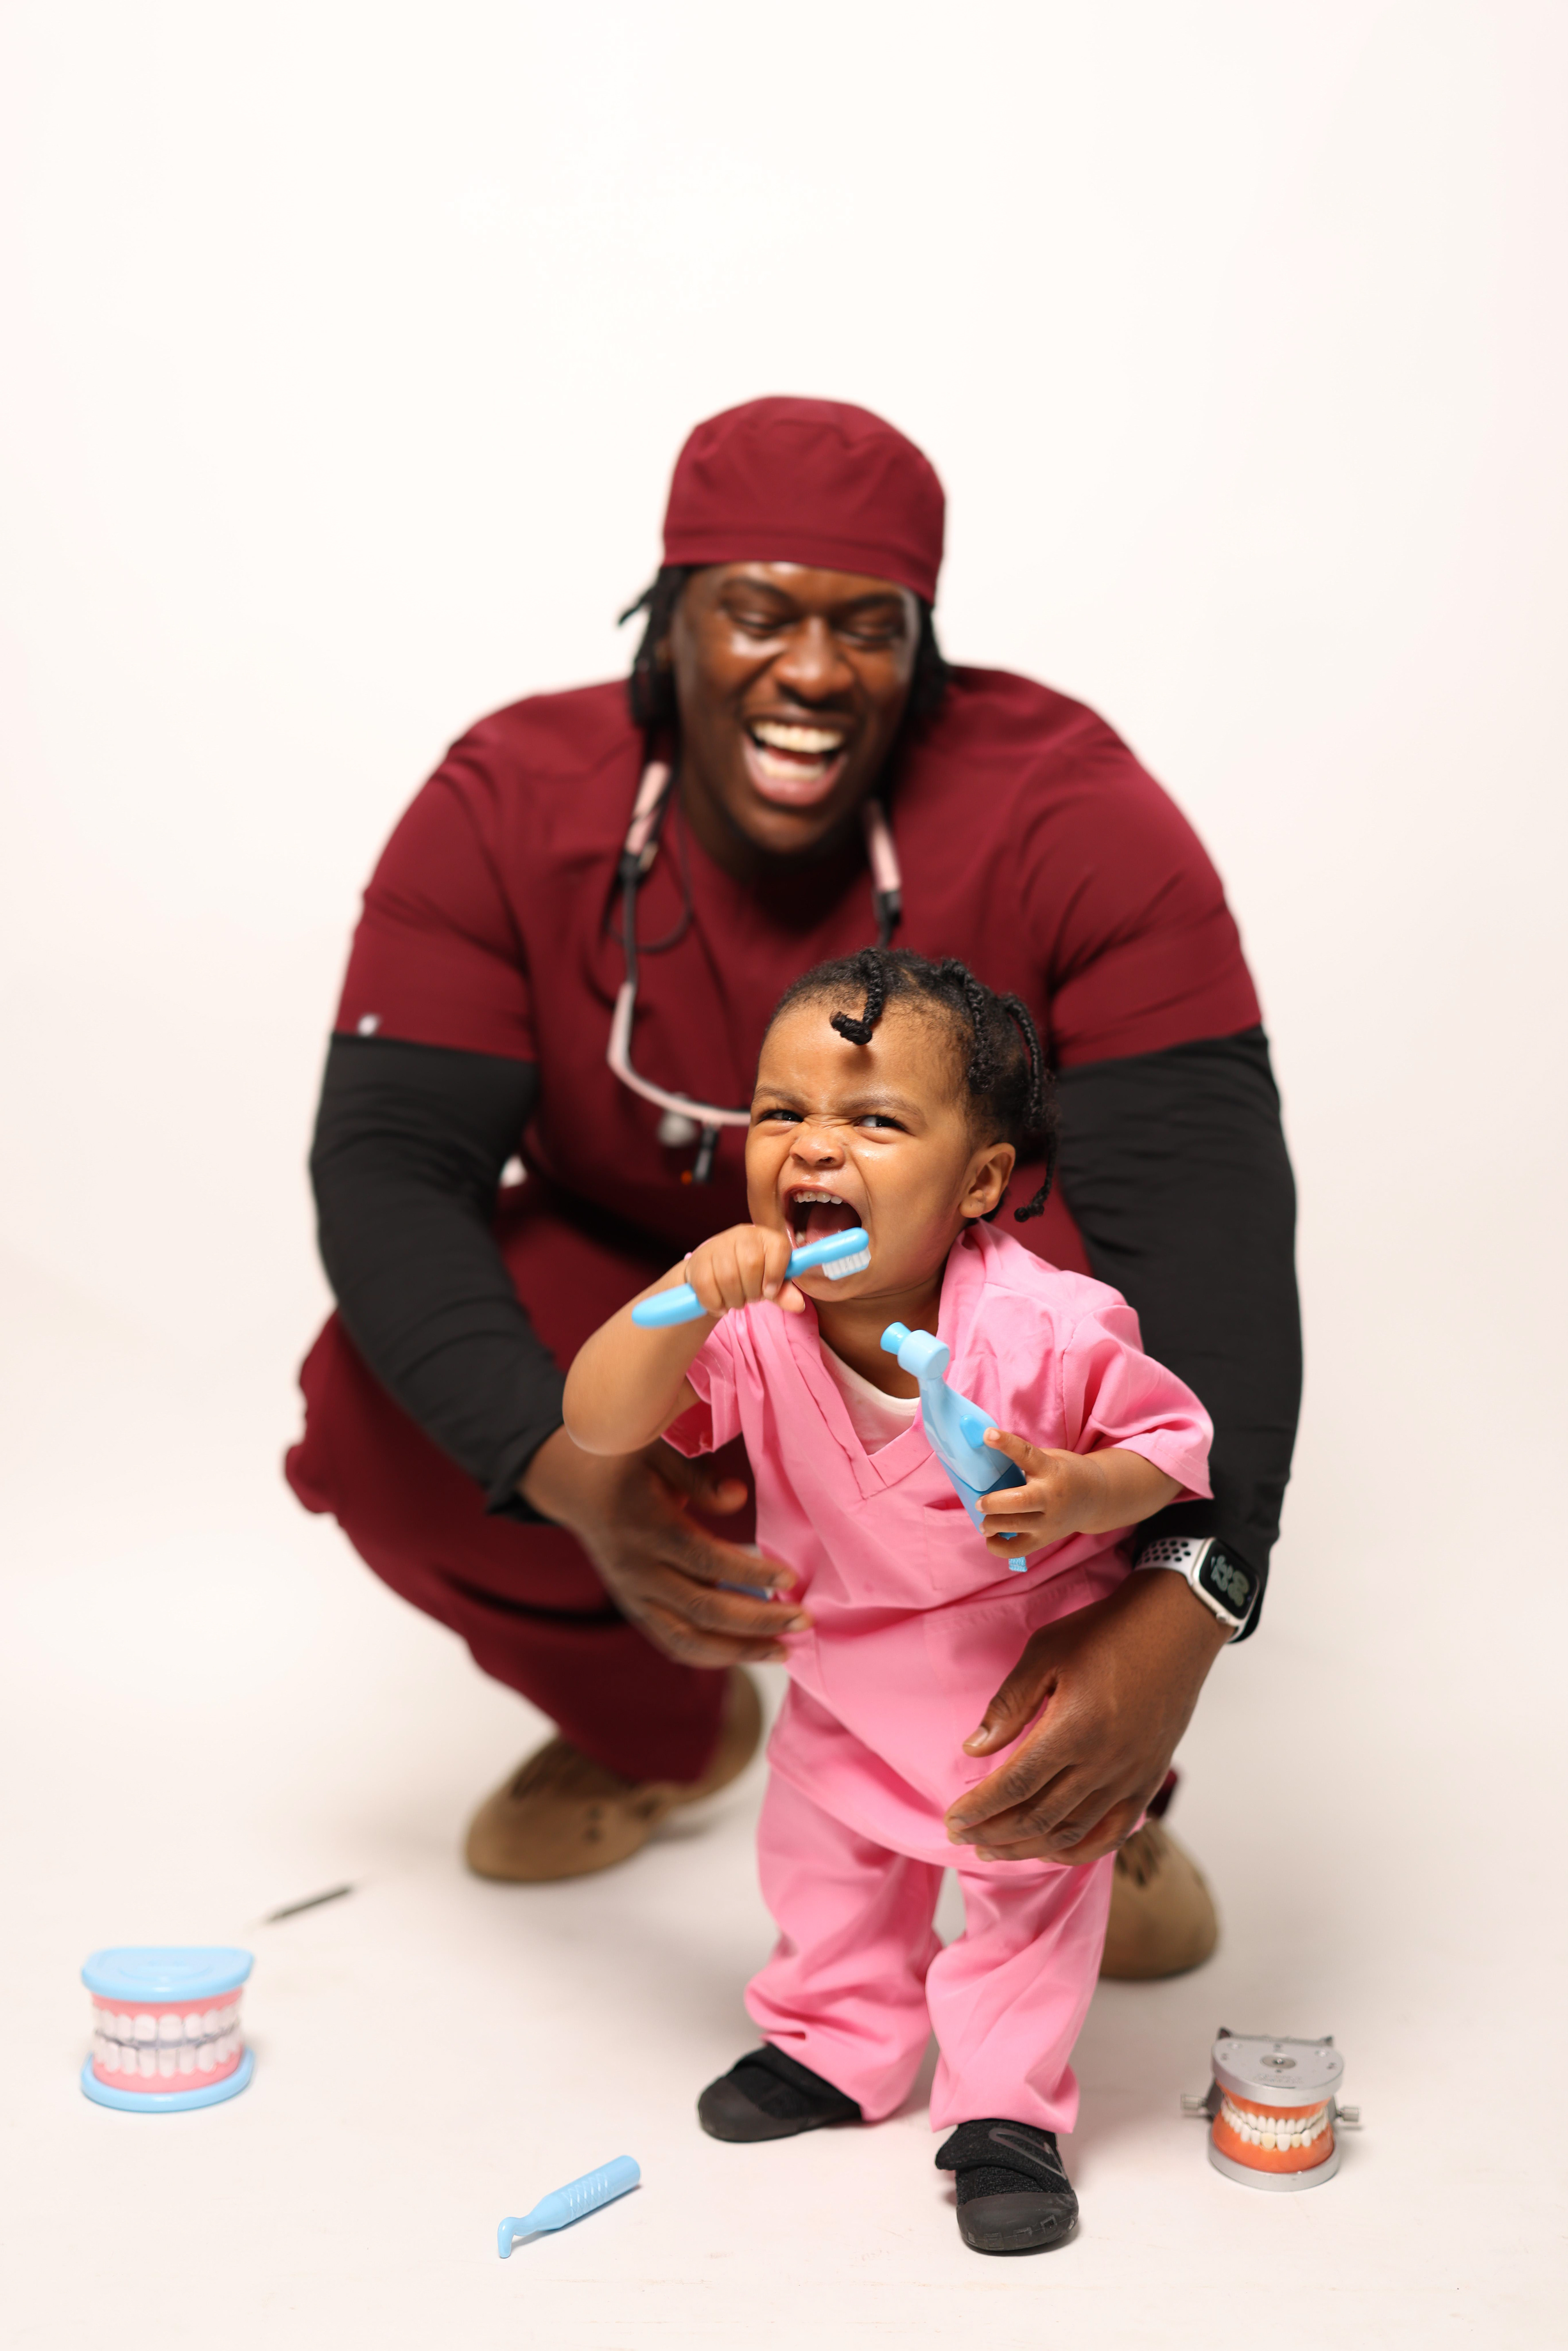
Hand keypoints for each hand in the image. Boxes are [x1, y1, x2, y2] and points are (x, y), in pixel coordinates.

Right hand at [520, 1425, 809, 1667]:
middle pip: (701, 1608)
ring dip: (739, 1651)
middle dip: (757, 1620)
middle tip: (803, 1621)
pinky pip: (673, 1644)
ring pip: (687, 1639)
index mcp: (645, 1524)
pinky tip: (748, 1653)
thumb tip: (738, 1499)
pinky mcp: (635, 1610)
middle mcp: (637, 1568)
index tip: (790, 1578)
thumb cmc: (631, 1462)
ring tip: (784, 1651)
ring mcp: (634, 1595)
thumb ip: (698, 1475)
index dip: (747, 1572)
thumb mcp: (658, 1448)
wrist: (579, 1489)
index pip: (702, 1558)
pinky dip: (712, 1657)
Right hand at [682, 1224, 803, 1318]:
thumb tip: (798, 1304)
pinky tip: (719, 1306)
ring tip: (735, 1301)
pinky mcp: (698, 1260)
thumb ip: (784, 1292)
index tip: (770, 1292)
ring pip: (728, 1277)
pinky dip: (715, 1303)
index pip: (779, 1248)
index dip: (775, 1274)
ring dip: (734, 1299)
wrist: (712, 1272)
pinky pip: (706, 1286)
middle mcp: (742, 1234)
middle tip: (750, 1298)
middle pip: (751, 1265)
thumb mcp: (769, 1283)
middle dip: (752, 1292)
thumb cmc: (748, 1276)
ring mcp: (718, 1245)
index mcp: (766, 1237)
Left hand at [943, 1570, 1230, 1864]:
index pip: (1014, 1785)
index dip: (979, 1808)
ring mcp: (1130, 1776)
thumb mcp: (1045, 1652)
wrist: (1174, 1626)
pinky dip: (1080, 1850)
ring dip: (1027, 1847)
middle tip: (961, 1838)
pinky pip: (1113, 1833)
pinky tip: (1051, 1851)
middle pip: (1038, 1817)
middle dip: (993, 1833)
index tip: (952, 1820)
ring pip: (1071, 1832)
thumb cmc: (1106, 1633)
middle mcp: (1103, 1763)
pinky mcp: (1149, 1779)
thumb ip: (1009, 1704)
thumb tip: (973, 1748)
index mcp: (1073, 1730)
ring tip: (993, 1851)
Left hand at [976, 1430, 1181, 1559]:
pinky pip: (1017, 1550)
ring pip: (1015, 1526)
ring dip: (991, 1524)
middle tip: (980, 1501)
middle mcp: (1050, 1496)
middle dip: (993, 1502)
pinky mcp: (1045, 1539)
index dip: (1006, 1443)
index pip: (1026, 1454)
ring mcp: (1049, 1522)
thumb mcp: (1051, 1458)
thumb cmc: (1065, 1473)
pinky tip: (992, 1537)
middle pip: (1018, 1501)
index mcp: (1050, 1469)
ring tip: (984, 1521)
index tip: (987, 1435)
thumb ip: (1024, 1459)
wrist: (1097, 1498)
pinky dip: (998, 1547)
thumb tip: (984, 1454)